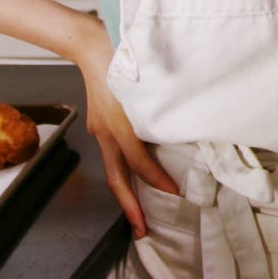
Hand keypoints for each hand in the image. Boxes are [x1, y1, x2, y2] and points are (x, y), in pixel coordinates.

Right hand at [77, 45, 178, 238]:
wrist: (94, 48)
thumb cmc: (124, 61)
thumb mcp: (146, 83)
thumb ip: (161, 104)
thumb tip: (184, 123)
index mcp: (119, 123)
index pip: (138, 160)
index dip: (156, 178)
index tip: (173, 192)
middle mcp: (107, 131)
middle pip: (118, 177)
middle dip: (129, 206)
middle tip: (141, 230)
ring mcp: (101, 130)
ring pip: (113, 169)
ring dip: (125, 193)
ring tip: (137, 214)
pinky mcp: (100, 126)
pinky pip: (112, 155)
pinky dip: (124, 172)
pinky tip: (134, 180)